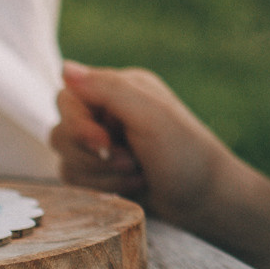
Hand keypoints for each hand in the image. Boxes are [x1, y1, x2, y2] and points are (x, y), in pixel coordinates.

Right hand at [51, 62, 242, 227]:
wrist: (207, 200)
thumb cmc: (186, 154)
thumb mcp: (151, 115)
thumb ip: (109, 89)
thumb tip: (65, 68)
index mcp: (121, 90)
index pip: (68, 98)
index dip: (78, 124)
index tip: (104, 142)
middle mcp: (108, 114)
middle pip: (62, 133)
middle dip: (94, 156)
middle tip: (131, 161)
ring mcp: (104, 145)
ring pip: (68, 161)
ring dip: (104, 175)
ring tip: (138, 175)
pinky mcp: (103, 173)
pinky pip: (77, 182)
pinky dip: (105, 188)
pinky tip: (135, 187)